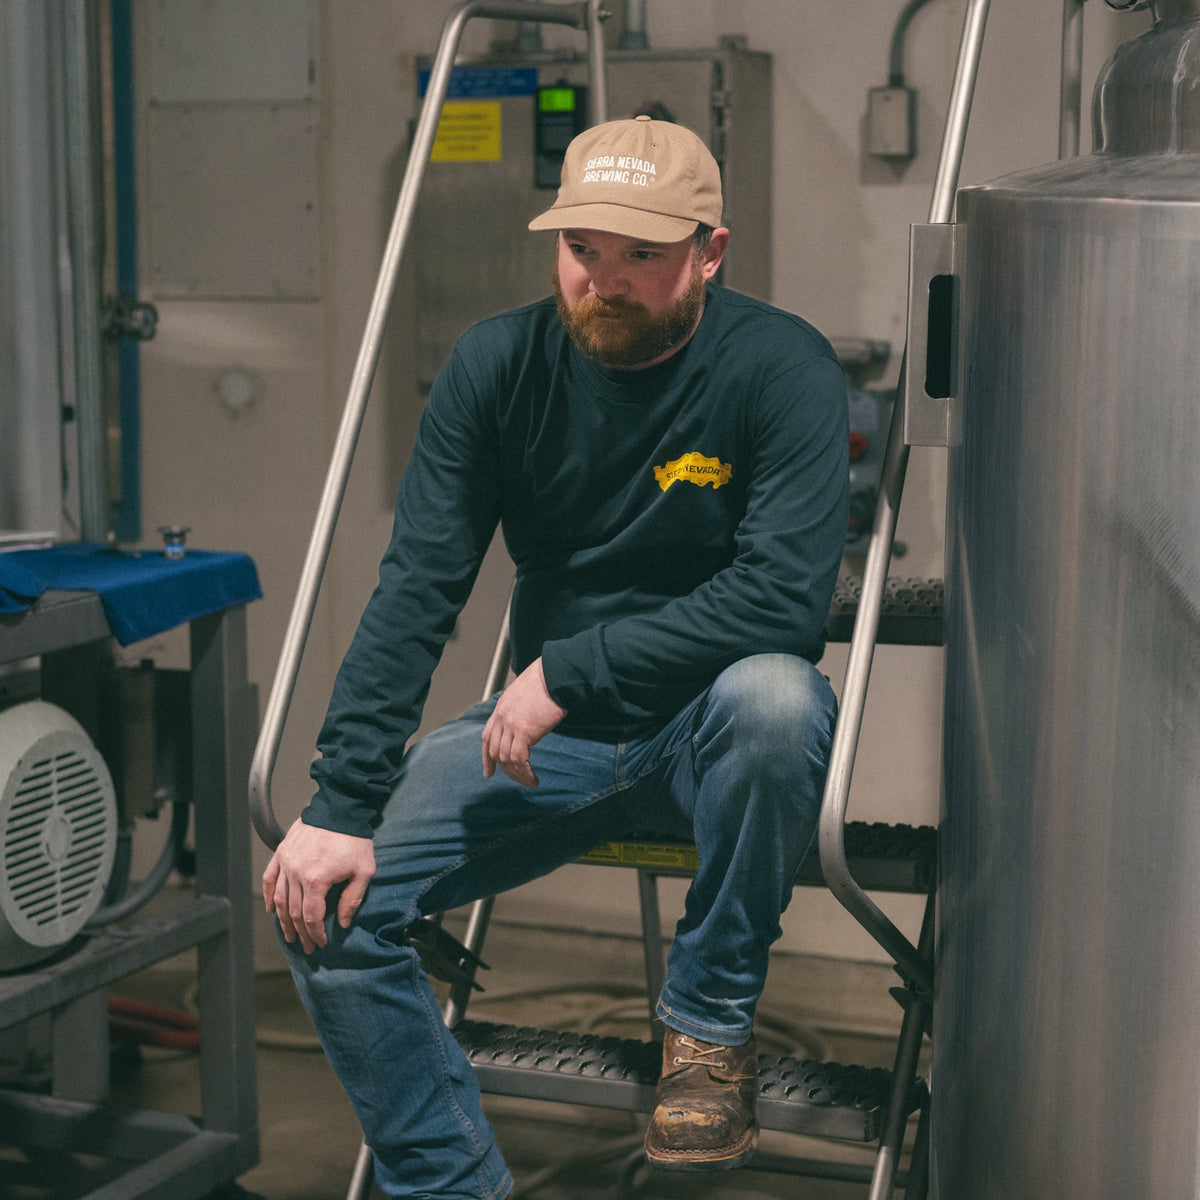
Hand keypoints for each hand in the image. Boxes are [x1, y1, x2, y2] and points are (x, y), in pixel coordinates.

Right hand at [262, 819, 374, 952]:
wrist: (340, 808)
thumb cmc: (354, 838)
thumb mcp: (364, 871)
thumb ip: (352, 899)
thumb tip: (343, 922)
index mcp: (316, 880)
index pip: (311, 917)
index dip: (315, 933)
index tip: (321, 943)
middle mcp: (296, 873)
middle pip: (294, 912)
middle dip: (301, 932)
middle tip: (306, 945)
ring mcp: (286, 862)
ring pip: (280, 899)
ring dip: (283, 920)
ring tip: (289, 934)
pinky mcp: (282, 852)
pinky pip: (270, 878)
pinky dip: (269, 896)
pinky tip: (272, 910)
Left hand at [481, 657, 566, 787]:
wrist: (555, 675)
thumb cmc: (547, 682)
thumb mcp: (524, 696)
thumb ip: (519, 711)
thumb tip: (527, 726)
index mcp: (501, 708)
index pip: (487, 738)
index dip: (487, 758)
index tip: (489, 772)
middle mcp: (501, 718)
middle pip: (495, 751)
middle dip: (505, 770)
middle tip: (518, 779)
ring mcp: (511, 725)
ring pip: (506, 759)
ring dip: (517, 774)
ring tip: (530, 782)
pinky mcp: (524, 731)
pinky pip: (519, 759)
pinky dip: (525, 772)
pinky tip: (533, 778)